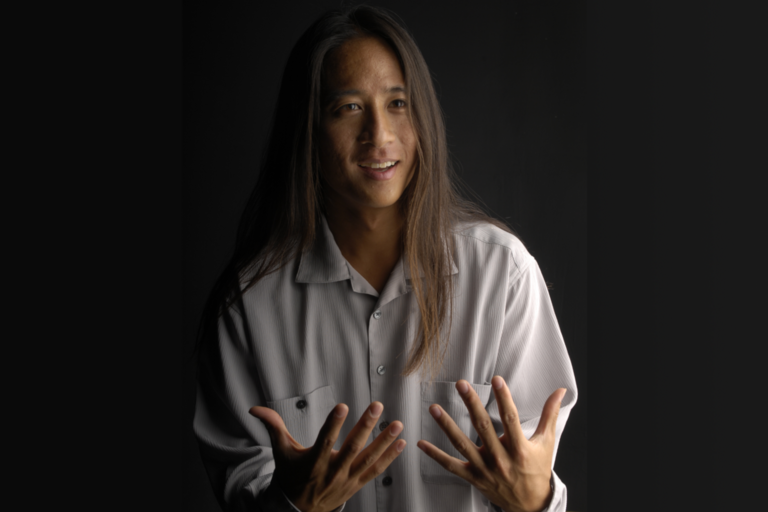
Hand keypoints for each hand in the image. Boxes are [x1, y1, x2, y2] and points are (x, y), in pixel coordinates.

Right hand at [249, 402, 405, 511]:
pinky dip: (389, 458)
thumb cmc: (291, 475)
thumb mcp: (280, 452)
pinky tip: (401, 443)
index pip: (324, 441)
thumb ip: (272, 427)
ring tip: (397, 424)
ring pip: (368, 459)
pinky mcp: (356, 484)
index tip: (342, 406)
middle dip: (366, 426)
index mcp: (313, 463)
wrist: (299, 509)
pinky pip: (375, 471)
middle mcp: (332, 472)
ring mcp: (347, 480)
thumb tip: (254, 408)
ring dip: (384, 442)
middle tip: (377, 406)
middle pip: (351, 448)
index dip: (333, 424)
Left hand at [417, 377, 565, 511]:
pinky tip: (421, 443)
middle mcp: (500, 459)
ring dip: (447, 426)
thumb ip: (550, 415)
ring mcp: (484, 469)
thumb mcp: (546, 442)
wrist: (530, 504)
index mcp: (520, 449)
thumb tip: (560, 391)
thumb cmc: (537, 469)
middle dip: (471, 404)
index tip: (496, 380)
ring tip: (434, 409)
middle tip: (461, 384)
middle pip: (483, 427)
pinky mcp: (473, 477)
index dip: (504, 398)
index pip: (510, 419)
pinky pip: (451, 466)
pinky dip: (435, 455)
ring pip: (463, 445)